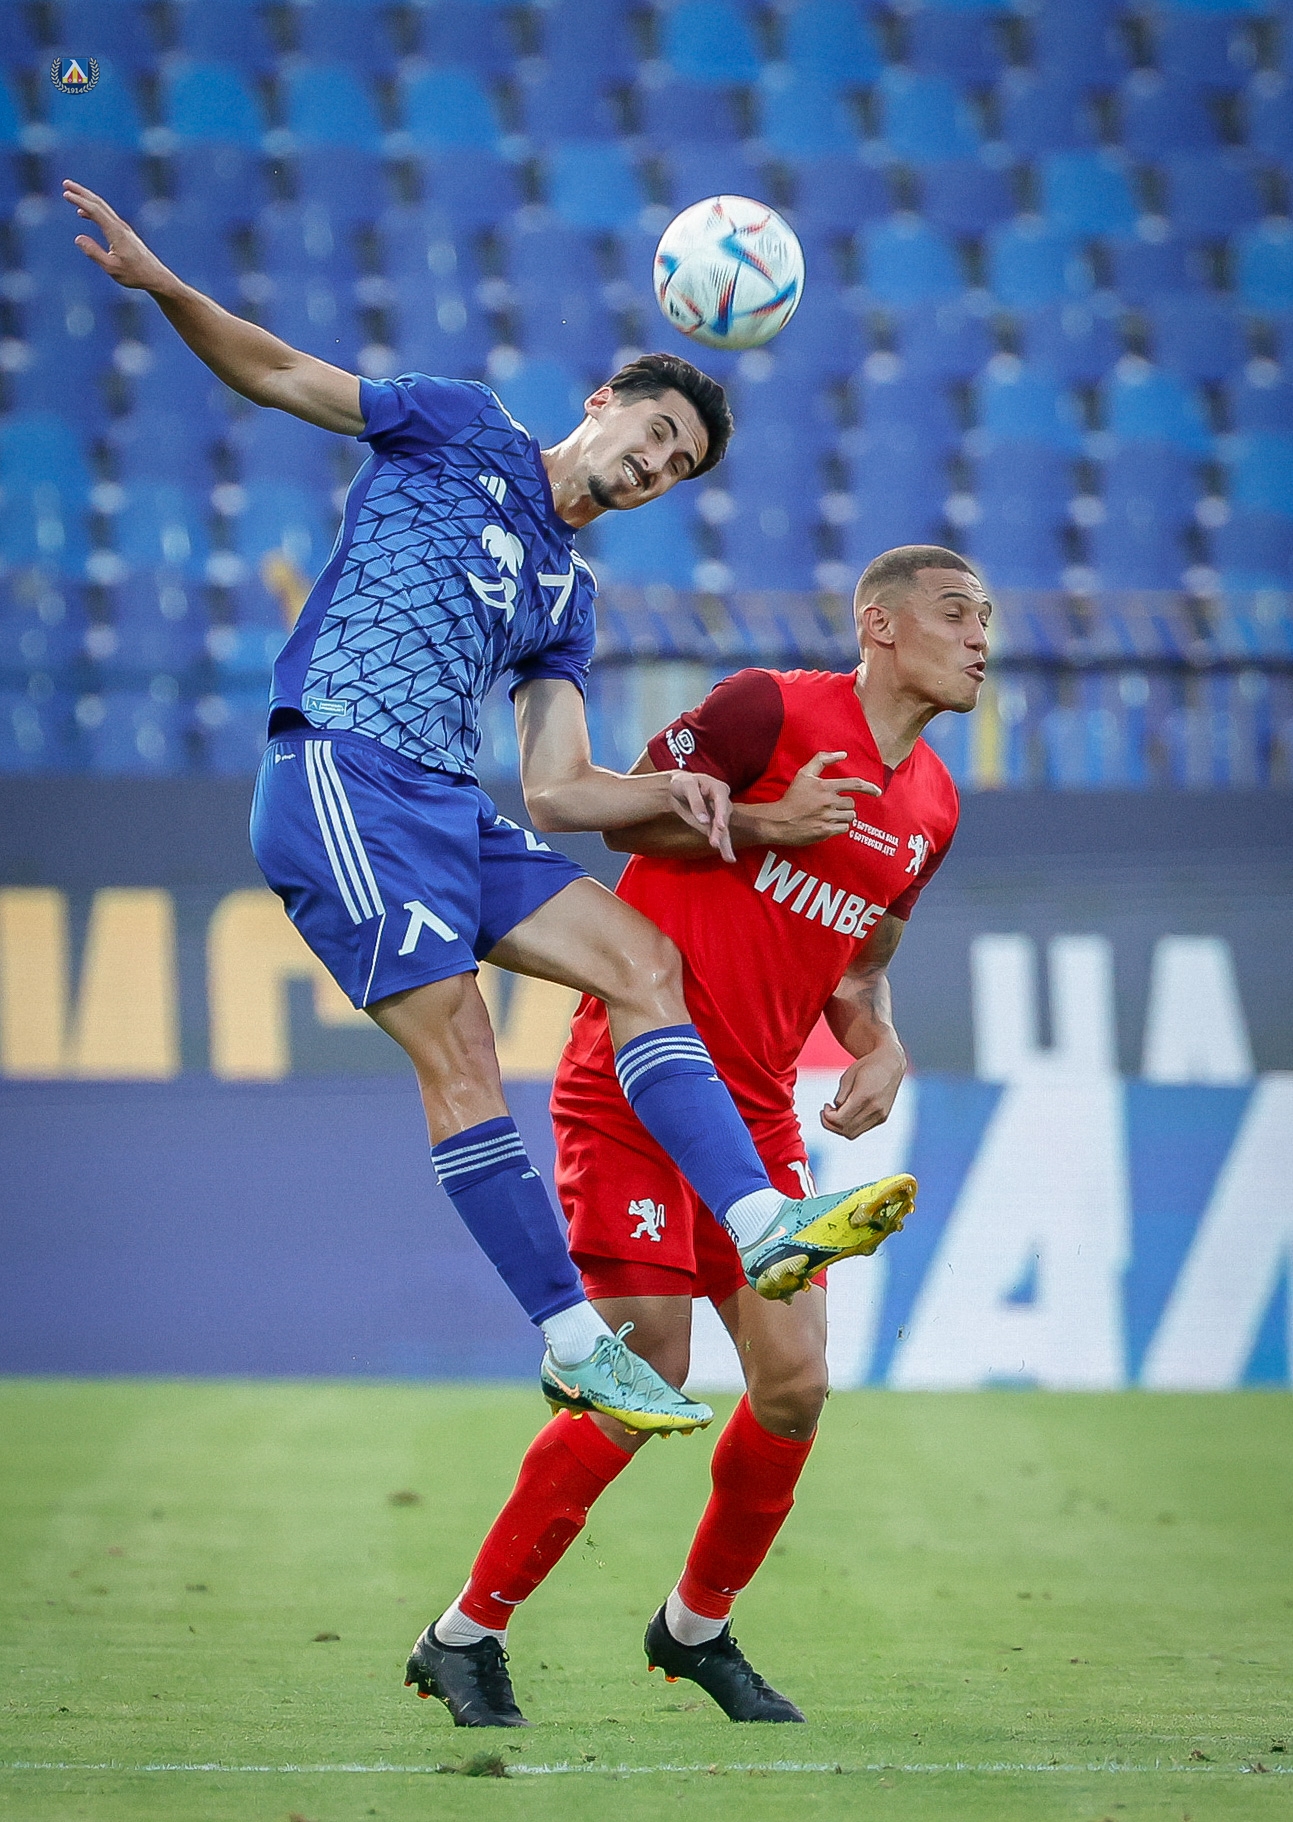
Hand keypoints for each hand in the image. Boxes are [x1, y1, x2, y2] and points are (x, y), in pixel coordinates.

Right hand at [62, 180, 175, 291]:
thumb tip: (78, 238)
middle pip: (99, 203)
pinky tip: (83, 214)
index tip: (66, 194)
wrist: (155, 276)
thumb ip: (94, 253)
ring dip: (86, 199)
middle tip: (66, 184)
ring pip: (103, 208)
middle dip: (82, 192)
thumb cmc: (135, 274)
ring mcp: (123, 228)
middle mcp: (120, 226)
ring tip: (71, 193)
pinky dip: (93, 211)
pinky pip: (106, 216)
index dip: (80, 201)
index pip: (96, 211)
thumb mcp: (111, 268)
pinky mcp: (124, 233)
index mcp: (116, 233)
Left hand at [668, 770, 734, 861]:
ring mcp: (719, 814)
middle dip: (720, 832)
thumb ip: (695, 801)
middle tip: (715, 844)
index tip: (720, 826)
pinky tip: (729, 858)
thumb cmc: (683, 783)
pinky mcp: (713, 824)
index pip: (722, 801)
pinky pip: (719, 836)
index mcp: (718, 788)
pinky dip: (723, 846)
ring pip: (724, 830)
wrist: (678, 787)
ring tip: (728, 857)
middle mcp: (722, 802)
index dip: (722, 814)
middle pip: (724, 818)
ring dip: (724, 843)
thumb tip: (704, 821)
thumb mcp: (686, 786)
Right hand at [755, 751, 879, 846]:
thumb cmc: (791, 798)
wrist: (778, 821)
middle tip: (831, 806)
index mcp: (825, 787)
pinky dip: (838, 827)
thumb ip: (822, 760)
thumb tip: (843, 754)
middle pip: (851, 804)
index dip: (869, 788)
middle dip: (844, 805)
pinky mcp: (825, 831)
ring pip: (849, 817)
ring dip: (843, 816)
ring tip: (829, 816)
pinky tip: (827, 824)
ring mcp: (828, 817)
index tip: (878, 792)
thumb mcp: (804, 774)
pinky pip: (843, 828)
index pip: (854, 784)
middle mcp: (828, 802)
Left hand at [820, 1039, 905, 1138]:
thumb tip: (835, 1113)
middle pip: (845, 1130)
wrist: (890, 1064)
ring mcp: (880, 1115)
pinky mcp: (882, 1118)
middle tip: (826, 1112)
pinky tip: (846, 1114)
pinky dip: (850, 1126)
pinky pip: (861, 1129)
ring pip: (853, 1133)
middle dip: (830, 1124)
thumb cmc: (866, 1067)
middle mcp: (874, 1108)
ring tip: (835, 1114)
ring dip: (839, 1127)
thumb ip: (840, 1097)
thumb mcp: (847, 1077)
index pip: (840, 1119)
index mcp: (864, 1096)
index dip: (827, 1117)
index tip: (825, 1106)